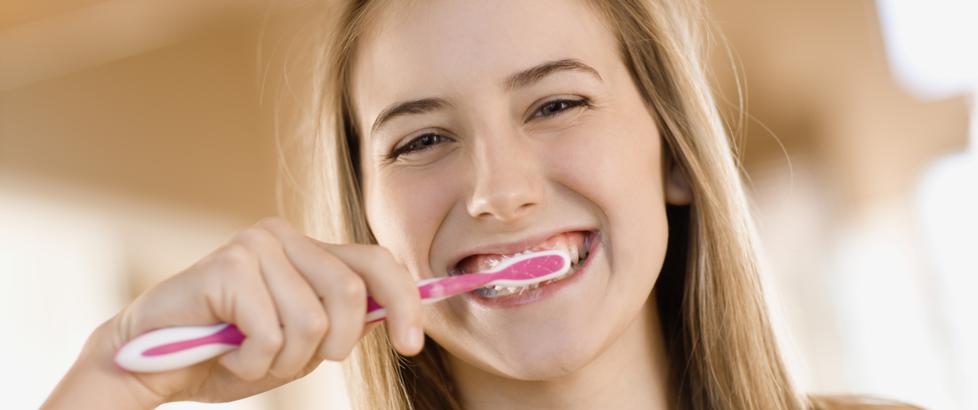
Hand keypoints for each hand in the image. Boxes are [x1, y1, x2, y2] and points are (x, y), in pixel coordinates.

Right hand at [50, 217, 423, 405]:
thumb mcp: (299, 342)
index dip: (405, 302)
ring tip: (249, 357)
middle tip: (294, 363)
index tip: (411, 346)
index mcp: (308, 250)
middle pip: (351, 293)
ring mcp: (255, 246)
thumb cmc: (228, 353)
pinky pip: (271, 333)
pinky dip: (253, 363)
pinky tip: (226, 354)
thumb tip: (395, 313)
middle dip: (335, 345)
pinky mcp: (228, 266)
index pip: (377, 262)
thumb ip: (342, 320)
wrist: (151, 366)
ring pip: (312, 321)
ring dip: (283, 361)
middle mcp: (284, 236)